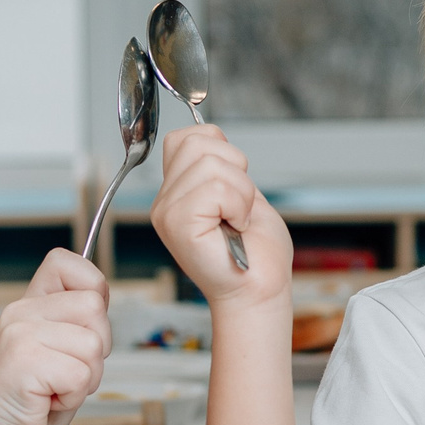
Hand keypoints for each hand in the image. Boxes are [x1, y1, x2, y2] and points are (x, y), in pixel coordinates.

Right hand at [0, 249, 110, 424]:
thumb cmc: (30, 403)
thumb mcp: (58, 352)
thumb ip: (77, 323)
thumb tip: (102, 298)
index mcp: (29, 304)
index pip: (69, 262)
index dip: (93, 290)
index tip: (82, 327)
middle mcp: (20, 312)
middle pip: (94, 307)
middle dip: (96, 350)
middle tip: (65, 373)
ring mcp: (20, 335)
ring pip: (93, 345)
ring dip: (85, 379)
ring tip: (54, 388)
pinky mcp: (24, 362)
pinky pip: (81, 376)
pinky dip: (72, 397)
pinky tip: (46, 401)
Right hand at [149, 126, 292, 309]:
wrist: (259, 290)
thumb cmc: (255, 252)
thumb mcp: (240, 192)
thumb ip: (220, 164)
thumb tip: (212, 134)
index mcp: (177, 192)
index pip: (187, 136)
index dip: (220, 149)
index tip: (234, 187)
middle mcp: (165, 201)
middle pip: (197, 142)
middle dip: (235, 169)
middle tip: (239, 207)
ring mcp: (168, 213)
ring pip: (211, 163)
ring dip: (241, 192)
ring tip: (237, 219)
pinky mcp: (179, 224)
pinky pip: (217, 188)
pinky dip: (239, 205)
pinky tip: (235, 227)